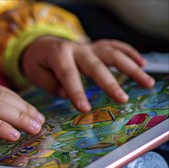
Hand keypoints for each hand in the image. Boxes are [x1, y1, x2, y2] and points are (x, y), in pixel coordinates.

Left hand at [22, 36, 154, 111]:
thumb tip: (68, 94)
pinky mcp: (96, 47)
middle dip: (110, 83)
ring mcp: (89, 46)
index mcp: (58, 55)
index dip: (77, 92)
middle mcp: (77, 49)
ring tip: (146, 82)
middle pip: (96, 65)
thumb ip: (50, 84)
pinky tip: (142, 64)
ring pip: (112, 54)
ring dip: (131, 68)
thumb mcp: (35, 73)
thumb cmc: (38, 62)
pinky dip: (130, 53)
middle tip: (122, 99)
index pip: (69, 75)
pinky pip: (115, 46)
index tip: (85, 109)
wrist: (41, 43)